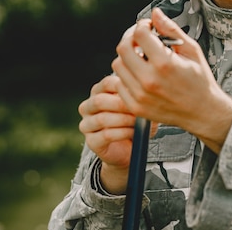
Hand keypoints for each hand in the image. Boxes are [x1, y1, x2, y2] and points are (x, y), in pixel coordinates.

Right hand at [78, 74, 157, 193]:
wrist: (129, 149)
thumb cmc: (134, 122)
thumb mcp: (138, 106)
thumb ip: (138, 97)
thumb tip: (145, 90)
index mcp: (98, 92)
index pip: (106, 83)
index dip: (123, 87)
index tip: (138, 92)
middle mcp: (88, 107)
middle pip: (99, 101)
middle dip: (121, 105)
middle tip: (139, 108)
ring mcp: (87, 125)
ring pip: (102, 119)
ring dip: (123, 120)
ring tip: (137, 122)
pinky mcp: (91, 142)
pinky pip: (106, 135)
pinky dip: (122, 133)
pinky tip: (133, 132)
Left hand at [112, 7, 231, 152]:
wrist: (203, 113)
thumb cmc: (200, 80)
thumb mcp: (192, 50)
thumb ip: (171, 30)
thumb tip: (155, 13)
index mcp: (164, 64)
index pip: (139, 34)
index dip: (142, 26)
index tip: (148, 27)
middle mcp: (149, 80)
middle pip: (123, 48)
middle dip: (130, 38)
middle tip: (140, 39)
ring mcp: (140, 95)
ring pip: (118, 65)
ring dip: (127, 57)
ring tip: (142, 58)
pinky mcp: (135, 106)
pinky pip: (118, 83)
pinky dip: (126, 75)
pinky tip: (140, 74)